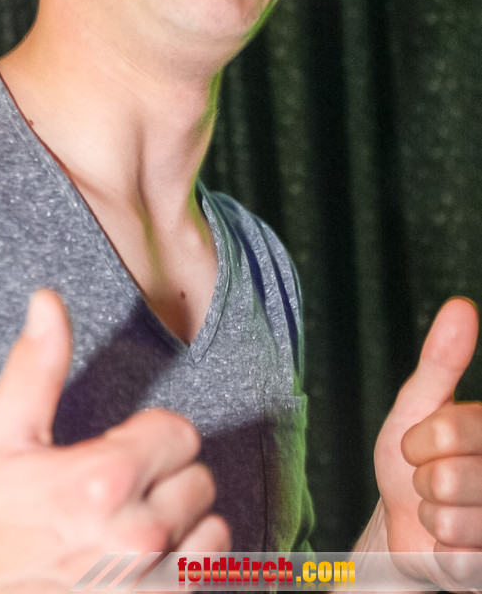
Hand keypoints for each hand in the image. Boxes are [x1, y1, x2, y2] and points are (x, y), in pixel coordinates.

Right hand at [0, 289, 228, 593]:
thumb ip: (36, 365)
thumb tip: (47, 301)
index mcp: (105, 480)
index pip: (180, 433)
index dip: (148, 436)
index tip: (115, 452)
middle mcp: (140, 535)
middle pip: (198, 478)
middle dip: (163, 477)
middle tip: (117, 492)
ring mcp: (154, 583)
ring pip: (212, 527)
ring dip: (182, 523)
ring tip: (132, 526)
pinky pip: (211, 572)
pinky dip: (188, 563)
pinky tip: (146, 561)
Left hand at [373, 297, 481, 588]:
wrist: (405, 526)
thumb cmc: (413, 460)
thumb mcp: (419, 405)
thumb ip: (442, 361)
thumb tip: (461, 306)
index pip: (450, 430)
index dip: (419, 440)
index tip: (417, 444)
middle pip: (448, 479)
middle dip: (422, 481)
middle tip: (430, 482)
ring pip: (450, 521)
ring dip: (431, 518)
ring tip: (441, 510)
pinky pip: (456, 561)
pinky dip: (440, 553)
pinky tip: (452, 545)